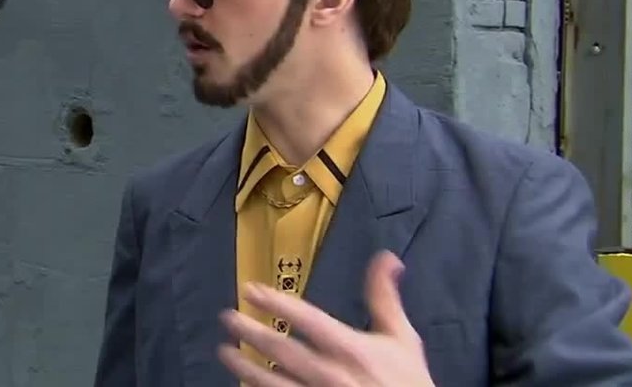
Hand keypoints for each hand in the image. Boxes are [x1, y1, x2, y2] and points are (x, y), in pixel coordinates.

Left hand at [217, 250, 433, 386]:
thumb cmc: (406, 382)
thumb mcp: (402, 338)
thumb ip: (384, 298)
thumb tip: (385, 258)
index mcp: (350, 348)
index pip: (306, 319)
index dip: (276, 302)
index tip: (251, 290)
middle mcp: (329, 373)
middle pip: (280, 349)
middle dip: (250, 331)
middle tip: (226, 317)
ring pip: (271, 380)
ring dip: (244, 365)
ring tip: (224, 352)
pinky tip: (244, 383)